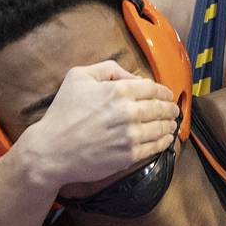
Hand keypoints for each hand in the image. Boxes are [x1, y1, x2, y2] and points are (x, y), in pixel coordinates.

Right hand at [15, 60, 179, 188]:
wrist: (51, 150)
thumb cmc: (63, 112)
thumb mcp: (79, 77)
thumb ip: (109, 69)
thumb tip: (135, 77)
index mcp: (118, 91)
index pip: (152, 88)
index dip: (163, 91)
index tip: (167, 94)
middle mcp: (128, 112)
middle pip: (161, 108)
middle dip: (170, 108)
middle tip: (174, 109)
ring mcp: (130, 136)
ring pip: (161, 128)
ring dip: (170, 124)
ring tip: (172, 123)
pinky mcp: (129, 155)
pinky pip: (155, 147)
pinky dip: (165, 141)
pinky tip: (167, 139)